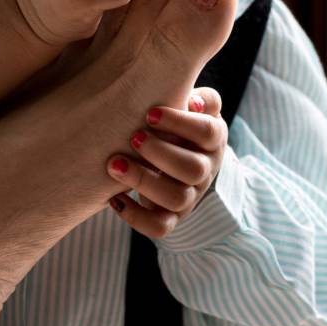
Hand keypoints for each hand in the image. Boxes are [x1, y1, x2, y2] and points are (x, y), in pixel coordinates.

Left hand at [106, 88, 226, 238]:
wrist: (176, 160)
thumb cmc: (176, 124)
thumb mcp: (192, 106)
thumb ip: (198, 97)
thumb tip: (194, 100)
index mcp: (213, 140)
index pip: (208, 132)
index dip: (180, 124)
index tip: (150, 113)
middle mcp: (206, 170)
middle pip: (194, 169)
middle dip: (160, 153)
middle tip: (133, 137)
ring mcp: (189, 197)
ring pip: (176, 199)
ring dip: (143, 181)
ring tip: (114, 164)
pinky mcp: (171, 218)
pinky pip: (159, 228)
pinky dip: (135, 216)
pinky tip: (114, 198)